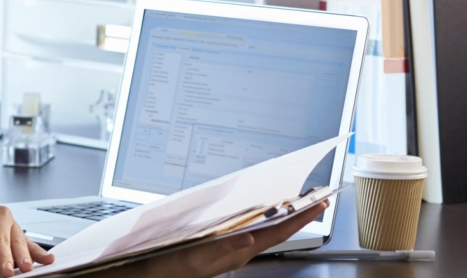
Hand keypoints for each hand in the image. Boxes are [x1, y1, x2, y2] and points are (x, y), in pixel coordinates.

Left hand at [0, 201, 55, 276]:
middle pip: (1, 237)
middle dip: (4, 256)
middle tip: (5, 273)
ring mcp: (12, 223)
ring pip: (17, 240)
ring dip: (22, 256)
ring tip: (26, 269)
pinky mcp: (20, 235)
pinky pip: (30, 245)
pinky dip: (39, 253)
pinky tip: (47, 260)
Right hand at [99, 201, 327, 277]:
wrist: (146, 275)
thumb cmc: (169, 269)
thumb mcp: (195, 258)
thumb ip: (223, 247)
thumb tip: (250, 236)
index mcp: (236, 251)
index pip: (276, 232)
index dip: (300, 218)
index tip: (320, 202)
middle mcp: (237, 251)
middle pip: (275, 230)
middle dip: (298, 214)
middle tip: (317, 197)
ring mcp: (229, 250)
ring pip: (263, 230)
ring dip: (281, 216)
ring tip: (296, 202)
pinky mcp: (218, 247)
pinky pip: (247, 230)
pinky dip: (259, 219)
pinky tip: (259, 212)